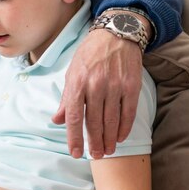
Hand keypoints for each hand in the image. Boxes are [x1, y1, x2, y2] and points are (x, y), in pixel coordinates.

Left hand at [52, 29, 142, 158]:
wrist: (115, 34)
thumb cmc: (89, 54)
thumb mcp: (72, 72)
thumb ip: (66, 99)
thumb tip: (57, 120)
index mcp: (77, 83)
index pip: (74, 116)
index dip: (74, 137)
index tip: (75, 153)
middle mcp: (95, 85)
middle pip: (94, 122)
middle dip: (94, 142)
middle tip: (96, 156)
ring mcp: (114, 85)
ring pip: (111, 120)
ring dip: (109, 139)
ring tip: (108, 150)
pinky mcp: (131, 85)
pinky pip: (128, 112)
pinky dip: (124, 127)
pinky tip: (121, 137)